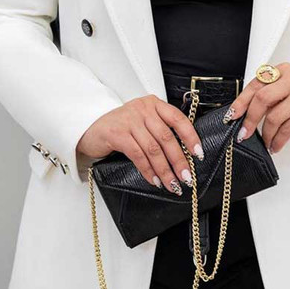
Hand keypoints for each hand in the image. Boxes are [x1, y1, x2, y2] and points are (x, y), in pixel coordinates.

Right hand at [77, 95, 203, 194]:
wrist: (90, 128)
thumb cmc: (121, 127)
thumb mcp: (142, 122)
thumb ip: (159, 129)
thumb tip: (184, 154)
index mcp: (153, 104)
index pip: (178, 119)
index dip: (191, 137)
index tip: (198, 154)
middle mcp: (142, 109)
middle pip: (166, 137)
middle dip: (179, 160)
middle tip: (187, 177)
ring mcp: (129, 120)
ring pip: (153, 149)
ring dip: (164, 170)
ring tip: (171, 184)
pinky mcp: (117, 134)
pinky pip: (138, 155)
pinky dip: (148, 170)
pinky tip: (154, 180)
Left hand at [226, 63, 289, 153]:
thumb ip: (272, 90)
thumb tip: (248, 111)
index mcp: (283, 71)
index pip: (256, 85)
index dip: (241, 102)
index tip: (232, 115)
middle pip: (261, 99)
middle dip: (249, 119)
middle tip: (244, 133)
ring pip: (274, 118)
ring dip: (265, 134)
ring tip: (265, 141)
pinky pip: (287, 130)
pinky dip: (278, 141)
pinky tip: (275, 145)